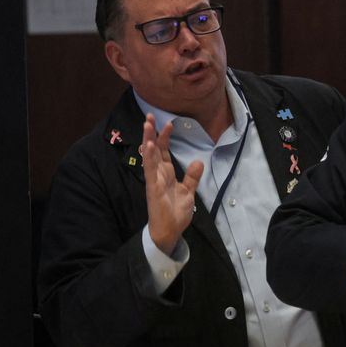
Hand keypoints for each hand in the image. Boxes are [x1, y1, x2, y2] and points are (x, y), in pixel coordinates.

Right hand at [143, 114, 203, 255]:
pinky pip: (150, 170)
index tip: (167, 123)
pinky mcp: (153, 188)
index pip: (164, 152)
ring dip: (148, 140)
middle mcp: (158, 174)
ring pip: (150, 156)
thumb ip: (192, 177)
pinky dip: (149, 158)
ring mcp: (154, 180)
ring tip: (147, 124)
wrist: (170, 231)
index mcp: (166, 174)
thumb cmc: (176, 213)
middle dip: (152, 133)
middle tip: (149, 115)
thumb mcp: (188, 192)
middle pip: (154, 150)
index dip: (165, 138)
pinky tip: (149, 146)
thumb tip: (198, 161)